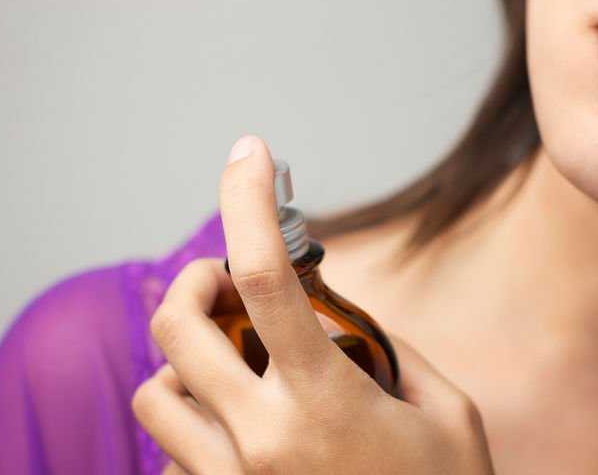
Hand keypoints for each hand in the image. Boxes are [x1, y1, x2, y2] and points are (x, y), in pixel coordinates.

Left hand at [131, 135, 494, 473]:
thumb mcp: (442, 411)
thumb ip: (385, 348)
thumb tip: (333, 306)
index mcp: (326, 401)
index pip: (266, 276)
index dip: (250, 199)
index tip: (253, 153)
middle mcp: (263, 441)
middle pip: (178, 324)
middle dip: (194, 278)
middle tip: (227, 279)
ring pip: (155, 392)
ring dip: (183, 357)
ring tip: (232, 358)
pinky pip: (170, 451)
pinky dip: (190, 418)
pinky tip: (235, 422)